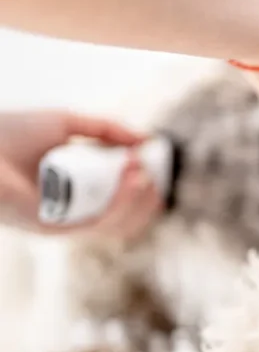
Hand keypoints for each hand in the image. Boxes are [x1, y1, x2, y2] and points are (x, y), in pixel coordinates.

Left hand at [0, 110, 163, 239]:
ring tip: (142, 174)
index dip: (138, 195)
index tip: (151, 173)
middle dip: (143, 202)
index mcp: (67, 196)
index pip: (113, 208)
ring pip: (114, 225)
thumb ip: (106, 129)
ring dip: (136, 200)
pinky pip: (97, 222)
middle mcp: (64, 215)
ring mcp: (57, 224)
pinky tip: (132, 178)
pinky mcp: (51, 227)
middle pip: (119, 222)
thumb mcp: (67, 123)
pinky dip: (121, 201)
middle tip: (152, 177)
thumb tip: (145, 139)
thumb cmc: (8, 132)